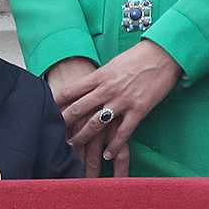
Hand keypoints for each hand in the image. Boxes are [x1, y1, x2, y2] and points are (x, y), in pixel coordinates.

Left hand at [56, 40, 181, 175]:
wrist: (163, 54)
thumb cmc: (138, 57)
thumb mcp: (113, 64)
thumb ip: (100, 78)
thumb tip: (88, 87)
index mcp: (100, 76)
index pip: (72, 90)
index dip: (57, 101)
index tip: (45, 109)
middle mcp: (108, 89)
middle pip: (79, 108)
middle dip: (64, 122)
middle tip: (52, 133)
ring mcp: (122, 101)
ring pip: (97, 123)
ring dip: (83, 137)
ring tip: (73, 147)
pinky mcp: (138, 110)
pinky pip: (123, 132)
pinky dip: (114, 146)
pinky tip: (107, 155)